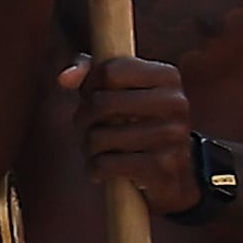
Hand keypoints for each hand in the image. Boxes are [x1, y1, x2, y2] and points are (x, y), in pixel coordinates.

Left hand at [66, 57, 203, 209]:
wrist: (177, 171)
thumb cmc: (139, 122)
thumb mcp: (122, 91)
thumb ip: (92, 73)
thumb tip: (64, 78)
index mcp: (167, 77)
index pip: (111, 71)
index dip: (90, 84)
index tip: (90, 96)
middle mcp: (175, 103)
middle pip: (101, 103)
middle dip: (83, 118)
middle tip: (86, 126)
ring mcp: (172, 136)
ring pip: (98, 137)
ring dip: (88, 146)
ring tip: (96, 149)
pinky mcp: (162, 167)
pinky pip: (106, 164)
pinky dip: (95, 169)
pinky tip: (102, 169)